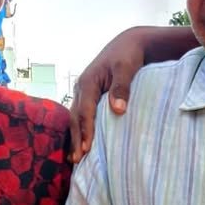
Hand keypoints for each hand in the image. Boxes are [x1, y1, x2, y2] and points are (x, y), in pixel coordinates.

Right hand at [69, 29, 144, 161]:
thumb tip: (118, 109)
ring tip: (76, 158)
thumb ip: (122, 87)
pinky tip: (82, 145)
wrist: (128, 45)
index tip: (87, 148)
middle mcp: (82, 88)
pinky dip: (81, 131)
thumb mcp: (127, 68)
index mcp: (88, 81)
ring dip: (76, 137)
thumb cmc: (129, 56)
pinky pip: (82, 116)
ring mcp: (83, 93)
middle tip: (78, 160)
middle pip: (76, 117)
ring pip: (76, 118)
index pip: (85, 111)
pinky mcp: (89, 97)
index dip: (85, 130)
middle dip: (76, 138)